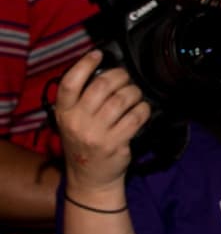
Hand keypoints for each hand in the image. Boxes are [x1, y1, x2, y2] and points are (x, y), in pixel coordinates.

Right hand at [54, 51, 150, 197]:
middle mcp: (77, 122)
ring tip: (135, 94)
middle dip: (120, 76)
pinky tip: (142, 110)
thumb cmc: (84, 143)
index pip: (69, 83)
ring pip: (122, 100)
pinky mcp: (115, 143)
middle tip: (126, 78)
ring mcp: (96, 134)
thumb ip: (81, 100)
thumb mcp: (72, 122)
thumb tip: (103, 72)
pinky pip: (136, 117)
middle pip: (102, 86)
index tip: (98, 54)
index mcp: (64, 113)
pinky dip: (143, 109)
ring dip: (134, 92)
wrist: (90, 179)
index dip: (85, 64)